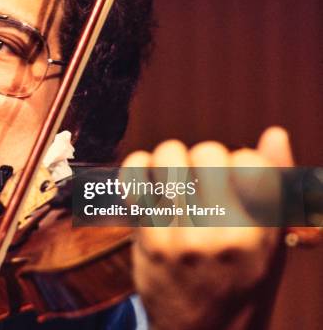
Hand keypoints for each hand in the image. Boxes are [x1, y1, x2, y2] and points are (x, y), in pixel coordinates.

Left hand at [122, 126, 291, 328]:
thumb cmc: (241, 278)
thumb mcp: (271, 241)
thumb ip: (275, 186)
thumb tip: (274, 133)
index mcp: (260, 232)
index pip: (249, 161)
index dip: (240, 162)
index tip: (234, 180)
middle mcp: (221, 233)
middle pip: (207, 152)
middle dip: (204, 158)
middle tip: (202, 179)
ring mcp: (180, 237)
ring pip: (169, 156)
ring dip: (171, 159)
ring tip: (175, 178)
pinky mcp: (147, 239)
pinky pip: (135, 177)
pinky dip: (138, 167)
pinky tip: (147, 177)